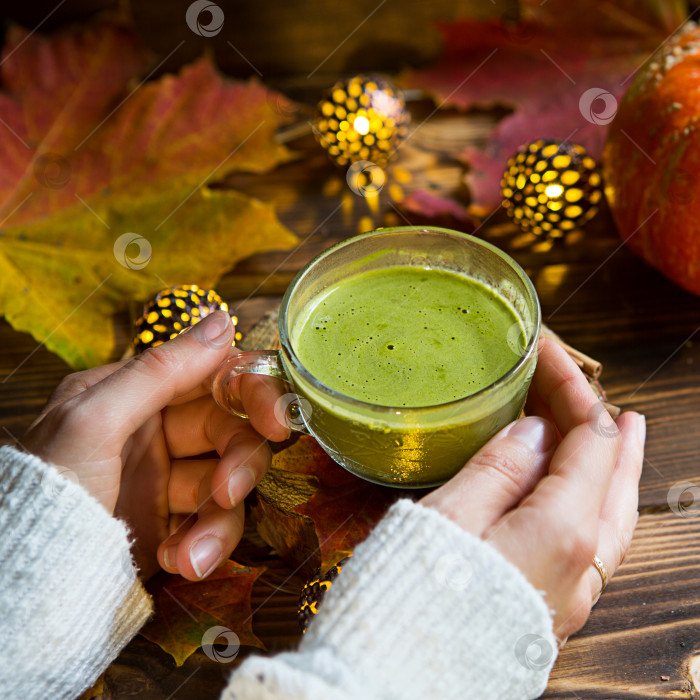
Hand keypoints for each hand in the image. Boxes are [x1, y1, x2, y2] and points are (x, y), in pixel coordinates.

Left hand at [23, 311, 288, 580]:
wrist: (24, 583)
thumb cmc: (49, 488)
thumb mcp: (94, 419)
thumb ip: (161, 370)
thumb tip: (222, 321)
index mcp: (135, 393)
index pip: (212, 377)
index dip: (251, 394)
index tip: (275, 422)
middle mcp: (155, 431)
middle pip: (230, 431)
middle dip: (238, 463)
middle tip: (229, 490)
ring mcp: (165, 480)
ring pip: (228, 483)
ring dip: (219, 521)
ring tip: (189, 556)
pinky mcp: (173, 525)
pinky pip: (213, 525)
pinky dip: (204, 546)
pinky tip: (173, 562)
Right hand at [421, 337, 644, 641]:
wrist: (398, 682)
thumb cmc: (415, 597)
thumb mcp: (451, 516)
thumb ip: (499, 469)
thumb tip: (535, 432)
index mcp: (561, 530)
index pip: (589, 437)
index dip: (570, 385)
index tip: (545, 350)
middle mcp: (581, 564)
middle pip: (612, 474)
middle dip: (597, 420)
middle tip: (585, 385)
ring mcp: (570, 592)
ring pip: (614, 513)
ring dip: (613, 464)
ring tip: (622, 431)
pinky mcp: (549, 608)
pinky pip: (595, 543)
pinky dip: (599, 502)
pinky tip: (586, 494)